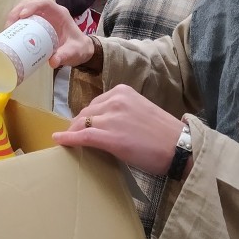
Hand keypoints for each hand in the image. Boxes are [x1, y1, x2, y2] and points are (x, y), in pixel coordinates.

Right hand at [6, 0, 94, 66]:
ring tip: (7, 30)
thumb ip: (65, 55)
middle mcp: (50, 12)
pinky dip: (16, 24)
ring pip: (25, 9)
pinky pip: (24, 19)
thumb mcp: (74, 52)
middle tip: (9, 26)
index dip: (32, 6)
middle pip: (30, 3)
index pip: (44, 3)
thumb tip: (53, 61)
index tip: (22, 16)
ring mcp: (42, 17)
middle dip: (18, 11)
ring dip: (14, 16)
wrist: (79, 50)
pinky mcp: (37, 24)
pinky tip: (10, 33)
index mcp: (59, 13)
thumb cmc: (78, 48)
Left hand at [53, 85, 182, 175]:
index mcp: (123, 91)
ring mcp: (111, 117)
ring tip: (67, 142)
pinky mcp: (110, 136)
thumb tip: (102, 123)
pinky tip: (58, 141)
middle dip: (78, 125)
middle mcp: (115, 100)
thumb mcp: (139, 111)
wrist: (179, 146)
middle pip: (86, 113)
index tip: (81, 126)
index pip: (95, 103)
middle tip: (73, 137)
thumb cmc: (163, 134)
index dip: (86, 117)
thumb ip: (120, 112)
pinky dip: (68, 139)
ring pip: (82, 124)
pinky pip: (82, 136)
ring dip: (73, 134)